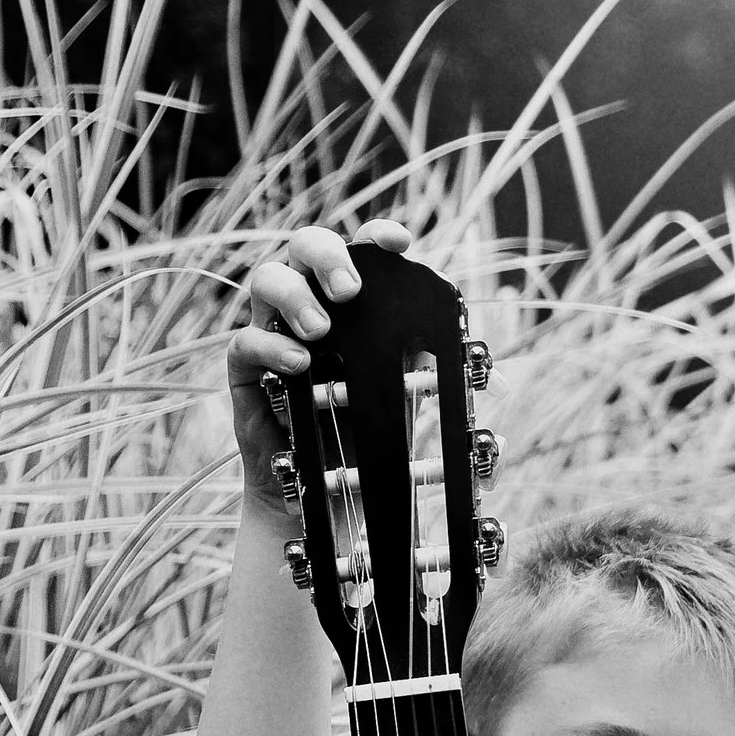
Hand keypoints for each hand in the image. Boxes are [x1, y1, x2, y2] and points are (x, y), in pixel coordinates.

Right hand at [225, 217, 409, 490]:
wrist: (329, 498)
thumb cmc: (371, 436)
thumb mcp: (408, 399)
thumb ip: (435, 375)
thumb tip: (490, 375)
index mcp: (355, 301)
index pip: (360, 249)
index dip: (376, 237)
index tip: (398, 244)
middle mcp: (312, 302)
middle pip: (305, 245)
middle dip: (326, 255)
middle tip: (348, 291)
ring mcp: (275, 330)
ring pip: (266, 280)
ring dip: (293, 295)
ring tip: (320, 331)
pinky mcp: (248, 369)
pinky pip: (245, 341)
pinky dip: (270, 346)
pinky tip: (298, 365)